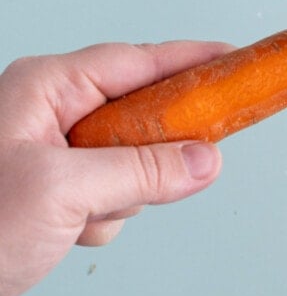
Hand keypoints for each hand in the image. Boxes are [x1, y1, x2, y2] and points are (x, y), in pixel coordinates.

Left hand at [0, 41, 228, 295]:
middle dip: (150, 153)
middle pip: (139, 114)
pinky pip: (111, 194)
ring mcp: (52, 152)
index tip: (234, 62)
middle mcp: (49, 113)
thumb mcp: (63, 192)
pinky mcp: (56, 189)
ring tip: (82, 217)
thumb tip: (205, 160)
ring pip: (130, 161)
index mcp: (44, 89)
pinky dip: (104, 217)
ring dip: (121, 196)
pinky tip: (70, 234)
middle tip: (176, 169)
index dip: (188, 63)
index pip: (134, 64)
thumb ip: (141, 172)